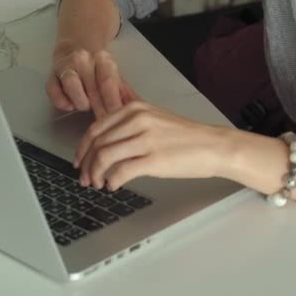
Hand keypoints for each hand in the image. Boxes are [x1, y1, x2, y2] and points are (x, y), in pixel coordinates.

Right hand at [46, 41, 137, 118]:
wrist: (75, 46)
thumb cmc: (98, 67)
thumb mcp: (114, 75)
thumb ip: (124, 92)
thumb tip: (135, 108)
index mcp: (103, 59)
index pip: (108, 82)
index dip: (112, 102)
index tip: (117, 117)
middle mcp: (84, 59)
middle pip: (91, 87)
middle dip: (99, 109)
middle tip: (104, 122)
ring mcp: (65, 64)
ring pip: (71, 85)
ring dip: (80, 101)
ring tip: (85, 107)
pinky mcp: (51, 73)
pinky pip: (53, 90)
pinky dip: (61, 101)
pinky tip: (69, 105)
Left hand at [74, 101, 232, 190]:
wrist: (214, 146)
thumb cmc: (188, 137)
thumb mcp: (157, 119)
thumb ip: (131, 124)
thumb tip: (107, 142)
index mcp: (136, 109)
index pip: (96, 128)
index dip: (83, 148)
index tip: (80, 161)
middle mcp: (138, 120)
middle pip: (97, 143)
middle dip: (86, 164)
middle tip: (86, 178)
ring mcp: (145, 139)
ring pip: (104, 158)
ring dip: (96, 174)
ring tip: (99, 184)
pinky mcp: (153, 159)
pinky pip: (121, 172)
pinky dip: (112, 181)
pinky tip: (114, 185)